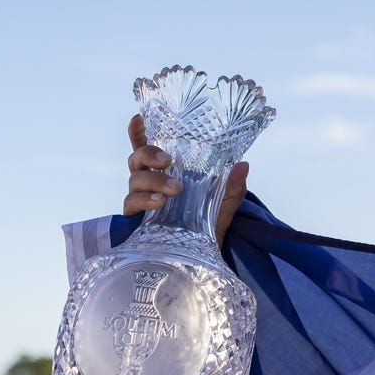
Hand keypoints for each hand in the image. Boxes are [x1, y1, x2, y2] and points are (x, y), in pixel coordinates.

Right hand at [123, 114, 248, 246]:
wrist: (202, 256)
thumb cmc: (208, 223)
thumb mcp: (225, 204)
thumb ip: (233, 186)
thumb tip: (243, 165)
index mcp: (165, 171)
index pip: (145, 147)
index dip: (138, 132)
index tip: (138, 118)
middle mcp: (149, 182)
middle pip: (136, 159)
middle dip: (149, 154)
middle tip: (168, 160)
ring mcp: (141, 199)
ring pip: (134, 180)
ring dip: (153, 179)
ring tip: (174, 190)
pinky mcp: (137, 219)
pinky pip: (131, 204)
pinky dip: (144, 200)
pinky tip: (160, 201)